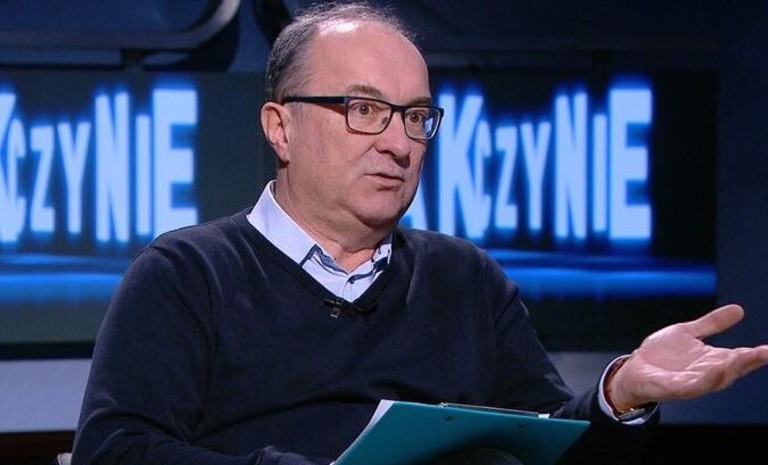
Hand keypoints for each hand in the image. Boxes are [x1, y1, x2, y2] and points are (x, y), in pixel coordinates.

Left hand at [606, 304, 767, 410]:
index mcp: (712, 359)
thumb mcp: (687, 332)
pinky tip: (714, 370)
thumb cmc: (661, 354)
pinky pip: (694, 386)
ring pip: (717, 379)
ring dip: (731, 369)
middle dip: (749, 361)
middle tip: (765, 352)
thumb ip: (712, 323)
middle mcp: (707, 373)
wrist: (634, 369)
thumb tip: (738, 309)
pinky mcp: (675, 388)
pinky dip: (705, 380)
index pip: (740, 357)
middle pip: (733, 369)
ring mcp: (692, 382)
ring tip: (744, 356)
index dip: (757, 354)